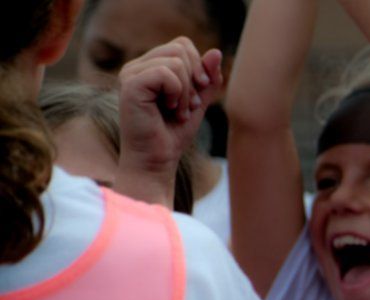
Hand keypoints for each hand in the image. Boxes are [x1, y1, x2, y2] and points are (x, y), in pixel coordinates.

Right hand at [118, 37, 223, 177]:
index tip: (197, 96)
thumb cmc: (173, 134)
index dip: (198, 67)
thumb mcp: (197, 102)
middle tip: (188, 107)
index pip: (182, 45)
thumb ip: (207, 79)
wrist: (156, 161)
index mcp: (149, 66)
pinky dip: (178, 94)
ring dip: (186, 92)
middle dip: (194, 80)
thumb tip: (216, 51)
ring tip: (179, 112)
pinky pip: (167, 73)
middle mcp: (136, 66)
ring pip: (176, 61)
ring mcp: (131, 73)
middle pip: (181, 49)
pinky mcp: (131, 84)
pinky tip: (170, 110)